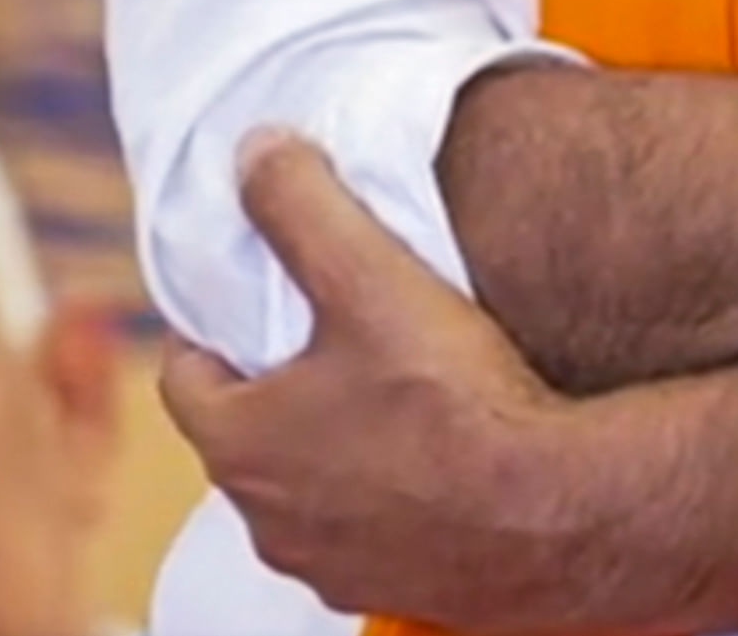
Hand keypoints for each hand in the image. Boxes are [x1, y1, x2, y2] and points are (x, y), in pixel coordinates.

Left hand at [157, 136, 604, 630]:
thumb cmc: (454, 400)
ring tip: (400, 403)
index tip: (261, 301)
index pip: (186, 375)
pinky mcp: (389, 587)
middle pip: (248, 435)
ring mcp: (326, 561)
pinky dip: (390, 501)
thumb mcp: (372, 277)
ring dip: (333, 452)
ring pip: (306, 491)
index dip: (218, 329)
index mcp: (240, 439)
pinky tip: (445, 464)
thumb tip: (255, 151)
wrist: (551, 512)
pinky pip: (369, 536)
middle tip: (339, 343)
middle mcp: (265, 514)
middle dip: (281, 390)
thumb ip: (303, 206)